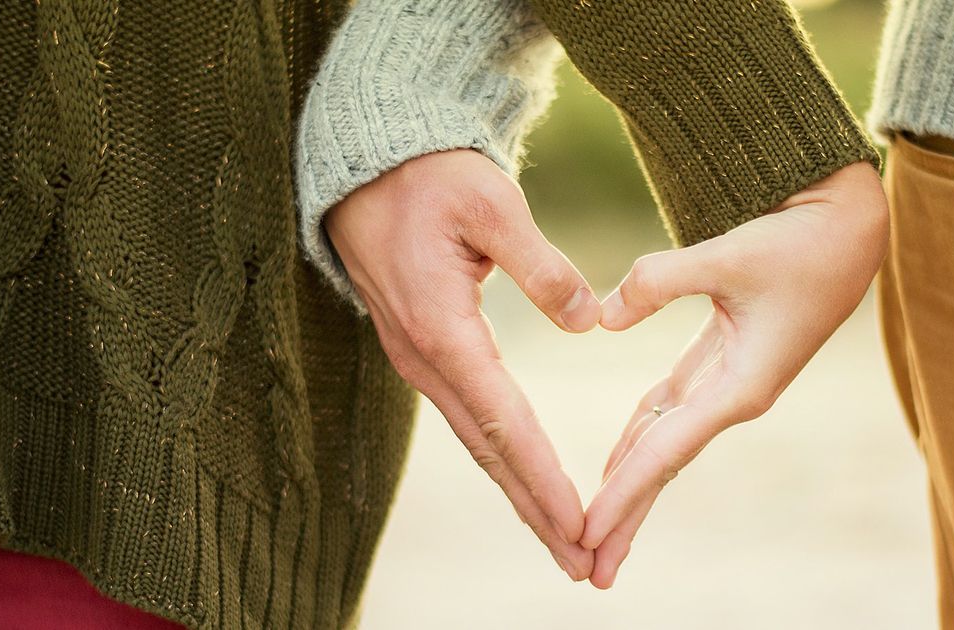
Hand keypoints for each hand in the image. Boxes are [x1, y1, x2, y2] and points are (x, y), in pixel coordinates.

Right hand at [323, 149, 601, 579]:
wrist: (365, 166)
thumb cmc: (430, 177)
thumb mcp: (491, 203)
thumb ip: (541, 265)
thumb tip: (588, 321)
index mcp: (442, 328)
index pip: (503, 420)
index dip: (543, 477)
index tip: (579, 523)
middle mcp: (424, 357)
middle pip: (488, 450)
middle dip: (535, 510)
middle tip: (580, 563)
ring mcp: (418, 358)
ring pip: (477, 440)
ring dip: (519, 492)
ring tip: (562, 539)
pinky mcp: (423, 350)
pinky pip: (468, 416)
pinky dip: (500, 457)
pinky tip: (524, 479)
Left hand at [582, 161, 888, 587]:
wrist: (848, 228)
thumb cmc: (799, 242)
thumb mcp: (730, 254)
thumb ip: (660, 281)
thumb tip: (601, 318)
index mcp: (741, 386)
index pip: (666, 451)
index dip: (623, 494)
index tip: (585, 533)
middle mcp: (734, 396)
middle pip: (664, 466)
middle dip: (626, 517)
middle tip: (588, 570)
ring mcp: (729, 383)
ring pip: (665, 443)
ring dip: (630, 486)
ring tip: (595, 531)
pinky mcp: (723, 361)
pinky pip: (670, 412)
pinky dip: (640, 437)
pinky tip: (615, 462)